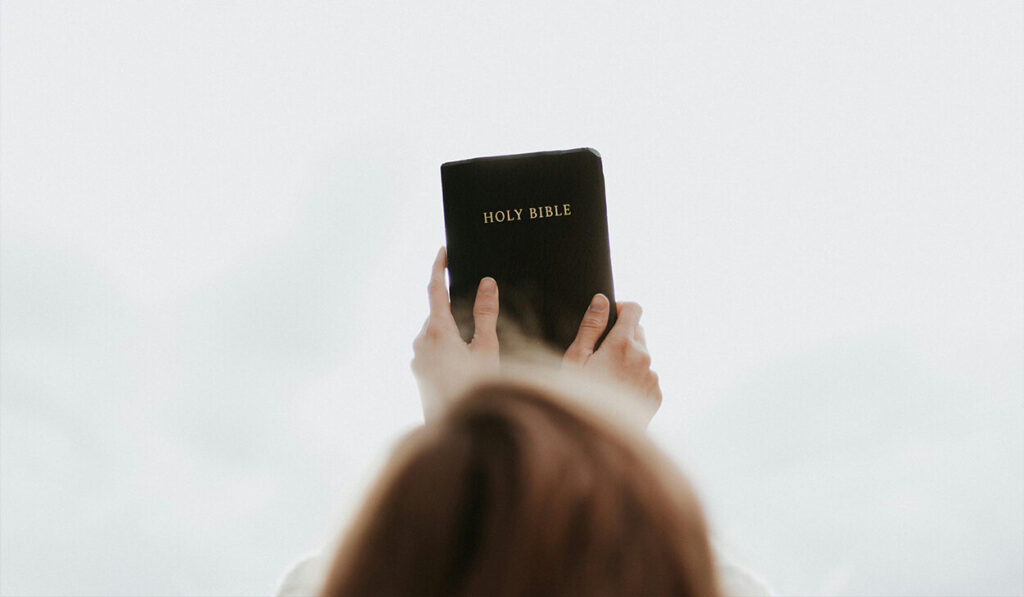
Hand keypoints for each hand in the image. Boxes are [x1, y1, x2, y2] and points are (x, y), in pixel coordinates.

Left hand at [412, 247, 499, 421]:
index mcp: (437, 330)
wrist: (456, 431)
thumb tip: (487, 283)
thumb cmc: (476, 388)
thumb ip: (486, 314)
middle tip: (476, 302)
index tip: (443, 251)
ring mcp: (417, 360)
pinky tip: (466, 362)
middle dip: (453, 305)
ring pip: (434, 332)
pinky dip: (447, 346)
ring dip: (452, 329)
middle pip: (437, 312)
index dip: (439, 267)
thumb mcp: (487, 348)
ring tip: (476, 341)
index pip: (435, 289)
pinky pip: (432, 350)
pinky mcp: (419, 374)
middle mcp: (421, 342)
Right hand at [563, 295, 661, 423]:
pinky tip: (616, 394)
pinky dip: (634, 379)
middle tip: (600, 357)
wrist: (597, 439)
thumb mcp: (576, 359)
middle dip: (621, 337)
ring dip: (628, 360)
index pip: (634, 309)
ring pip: (642, 356)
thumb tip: (602, 300)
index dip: (620, 309)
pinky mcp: (657, 395)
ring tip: (606, 380)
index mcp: (623, 344)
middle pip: (637, 332)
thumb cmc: (580, 398)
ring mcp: (652, 377)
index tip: (609, 319)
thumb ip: (591, 326)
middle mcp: (644, 357)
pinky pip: (647, 377)